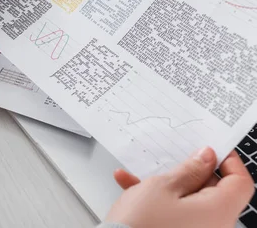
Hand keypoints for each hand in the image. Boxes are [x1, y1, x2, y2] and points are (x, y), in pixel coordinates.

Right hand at [105, 148, 253, 227]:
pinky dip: (156, 200)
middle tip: (172, 158)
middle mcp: (213, 226)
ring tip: (141, 174)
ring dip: (166, 185)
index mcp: (218, 212)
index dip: (227, 161)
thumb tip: (206, 158)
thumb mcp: (162, 186)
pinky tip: (129, 186)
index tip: (210, 148)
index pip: (240, 182)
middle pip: (214, 192)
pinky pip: (174, 214)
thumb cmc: (141, 225)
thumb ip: (189, 170)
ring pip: (189, 201)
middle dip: (191, 172)